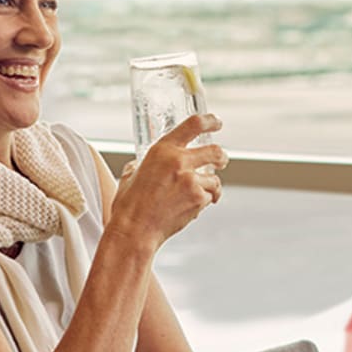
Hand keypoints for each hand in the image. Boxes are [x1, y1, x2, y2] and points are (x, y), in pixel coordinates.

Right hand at [109, 113, 226, 250]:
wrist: (134, 230)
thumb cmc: (129, 206)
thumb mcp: (131, 174)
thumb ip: (143, 165)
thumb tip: (143, 164)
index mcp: (162, 150)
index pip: (192, 125)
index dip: (209, 121)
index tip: (216, 122)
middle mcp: (179, 161)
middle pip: (215, 151)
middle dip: (222, 157)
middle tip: (222, 160)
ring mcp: (191, 181)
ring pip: (214, 180)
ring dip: (209, 187)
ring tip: (194, 196)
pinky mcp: (198, 199)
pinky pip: (210, 197)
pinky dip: (203, 202)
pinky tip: (189, 207)